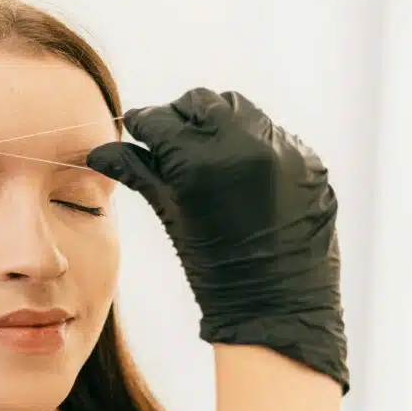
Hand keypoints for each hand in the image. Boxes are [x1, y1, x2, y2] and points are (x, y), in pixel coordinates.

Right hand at [87, 88, 347, 390]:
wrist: (276, 307)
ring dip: (219, 124)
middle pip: (202, 103)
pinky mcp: (311, 161)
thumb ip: (138, 173)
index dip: (142, 122)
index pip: (159, 119)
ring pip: (241, 111)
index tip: (135, 127)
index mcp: (201, 161)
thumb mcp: (171, 216)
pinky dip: (253, 146)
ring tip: (210, 153)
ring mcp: (284, 150)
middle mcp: (246, 145)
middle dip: (181, 117)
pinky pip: (274, 136)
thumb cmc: (214, 270)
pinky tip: (244, 175)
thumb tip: (100, 151)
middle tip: (170, 139)